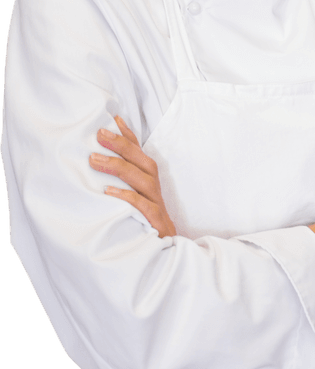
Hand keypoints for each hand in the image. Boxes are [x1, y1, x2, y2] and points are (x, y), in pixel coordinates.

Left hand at [89, 116, 175, 237]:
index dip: (128, 135)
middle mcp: (154, 187)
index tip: (112, 120)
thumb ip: (120, 177)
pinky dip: (127, 197)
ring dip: (118, 167)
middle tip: (99, 134)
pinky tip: (108, 191)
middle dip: (121, 145)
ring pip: (143, 180)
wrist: (165, 248)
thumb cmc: (144, 218)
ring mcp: (156, 203)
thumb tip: (96, 158)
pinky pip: (143, 206)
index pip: (139, 152)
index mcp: (148, 178)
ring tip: (94, 160)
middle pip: (142, 160)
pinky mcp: (156, 221)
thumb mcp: (132, 195)